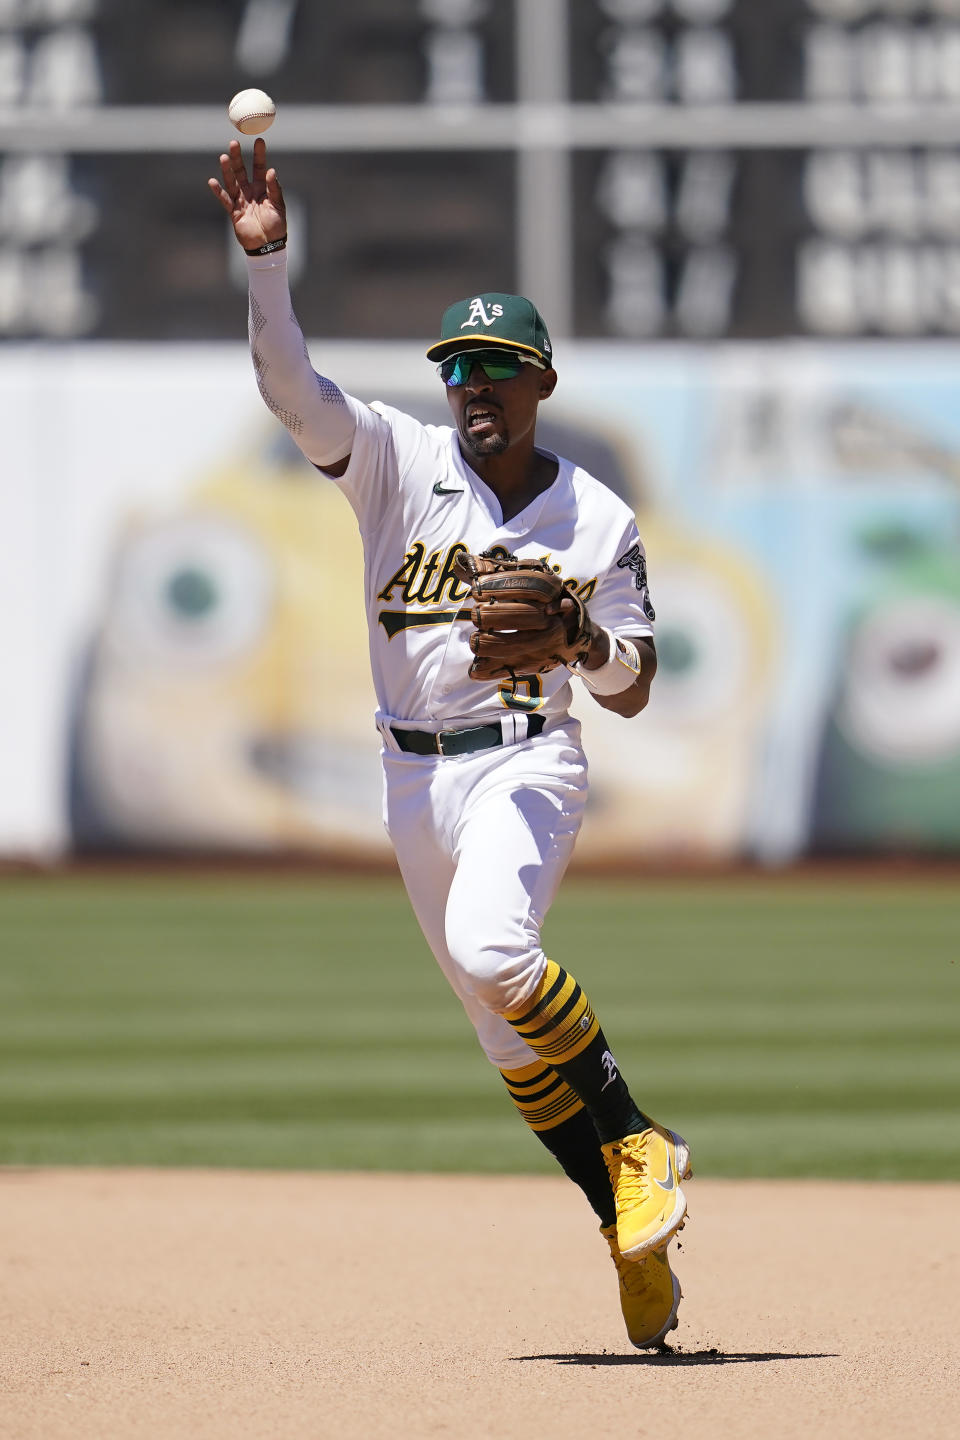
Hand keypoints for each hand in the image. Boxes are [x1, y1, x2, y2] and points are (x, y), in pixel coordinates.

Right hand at [207, 137, 285, 251]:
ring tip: (223, 157)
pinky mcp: (234, 212)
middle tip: (234, 143)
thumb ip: (274, 188)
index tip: (259, 140)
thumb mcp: (279, 205)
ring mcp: (241, 200)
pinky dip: (218, 192)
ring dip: (227, 170)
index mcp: (263, 188)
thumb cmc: (276, 226)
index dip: (259, 154)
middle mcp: (250, 191)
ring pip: (232, 182)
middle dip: (237, 157)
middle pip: (242, 171)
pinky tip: (212, 181)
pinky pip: (225, 200)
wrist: (268, 245)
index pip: (259, 167)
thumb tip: (271, 171)